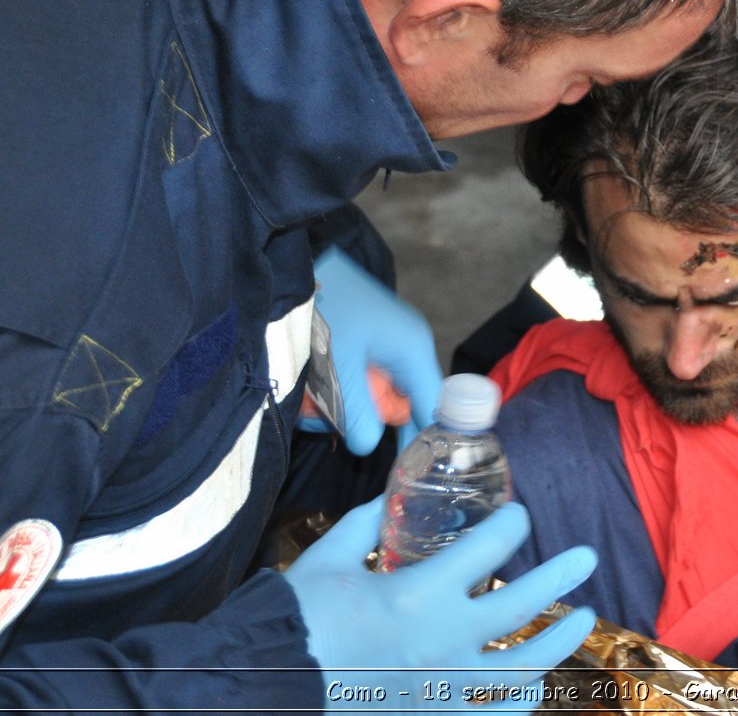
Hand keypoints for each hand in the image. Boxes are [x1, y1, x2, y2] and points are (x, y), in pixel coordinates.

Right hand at [285, 500, 597, 708]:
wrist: (265, 690)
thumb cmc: (294, 623)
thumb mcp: (328, 562)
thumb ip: (366, 527)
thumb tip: (389, 499)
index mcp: (418, 595)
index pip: (489, 549)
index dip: (513, 524)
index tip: (519, 516)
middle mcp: (443, 643)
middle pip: (524, 608)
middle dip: (561, 576)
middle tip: (586, 556)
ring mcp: (444, 690)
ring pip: (524, 671)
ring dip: (559, 642)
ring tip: (583, 620)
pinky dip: (521, 703)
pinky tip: (537, 687)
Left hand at [309, 246, 440, 454]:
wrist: (303, 264)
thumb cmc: (327, 307)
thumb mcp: (338, 362)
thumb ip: (355, 410)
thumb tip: (368, 448)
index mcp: (413, 350)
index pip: (434, 407)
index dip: (424, 440)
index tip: (410, 472)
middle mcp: (409, 347)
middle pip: (402, 402)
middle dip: (369, 420)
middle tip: (334, 428)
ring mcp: (389, 343)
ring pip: (379, 392)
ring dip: (349, 405)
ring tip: (312, 405)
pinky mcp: (370, 342)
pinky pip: (365, 378)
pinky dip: (342, 389)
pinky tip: (313, 390)